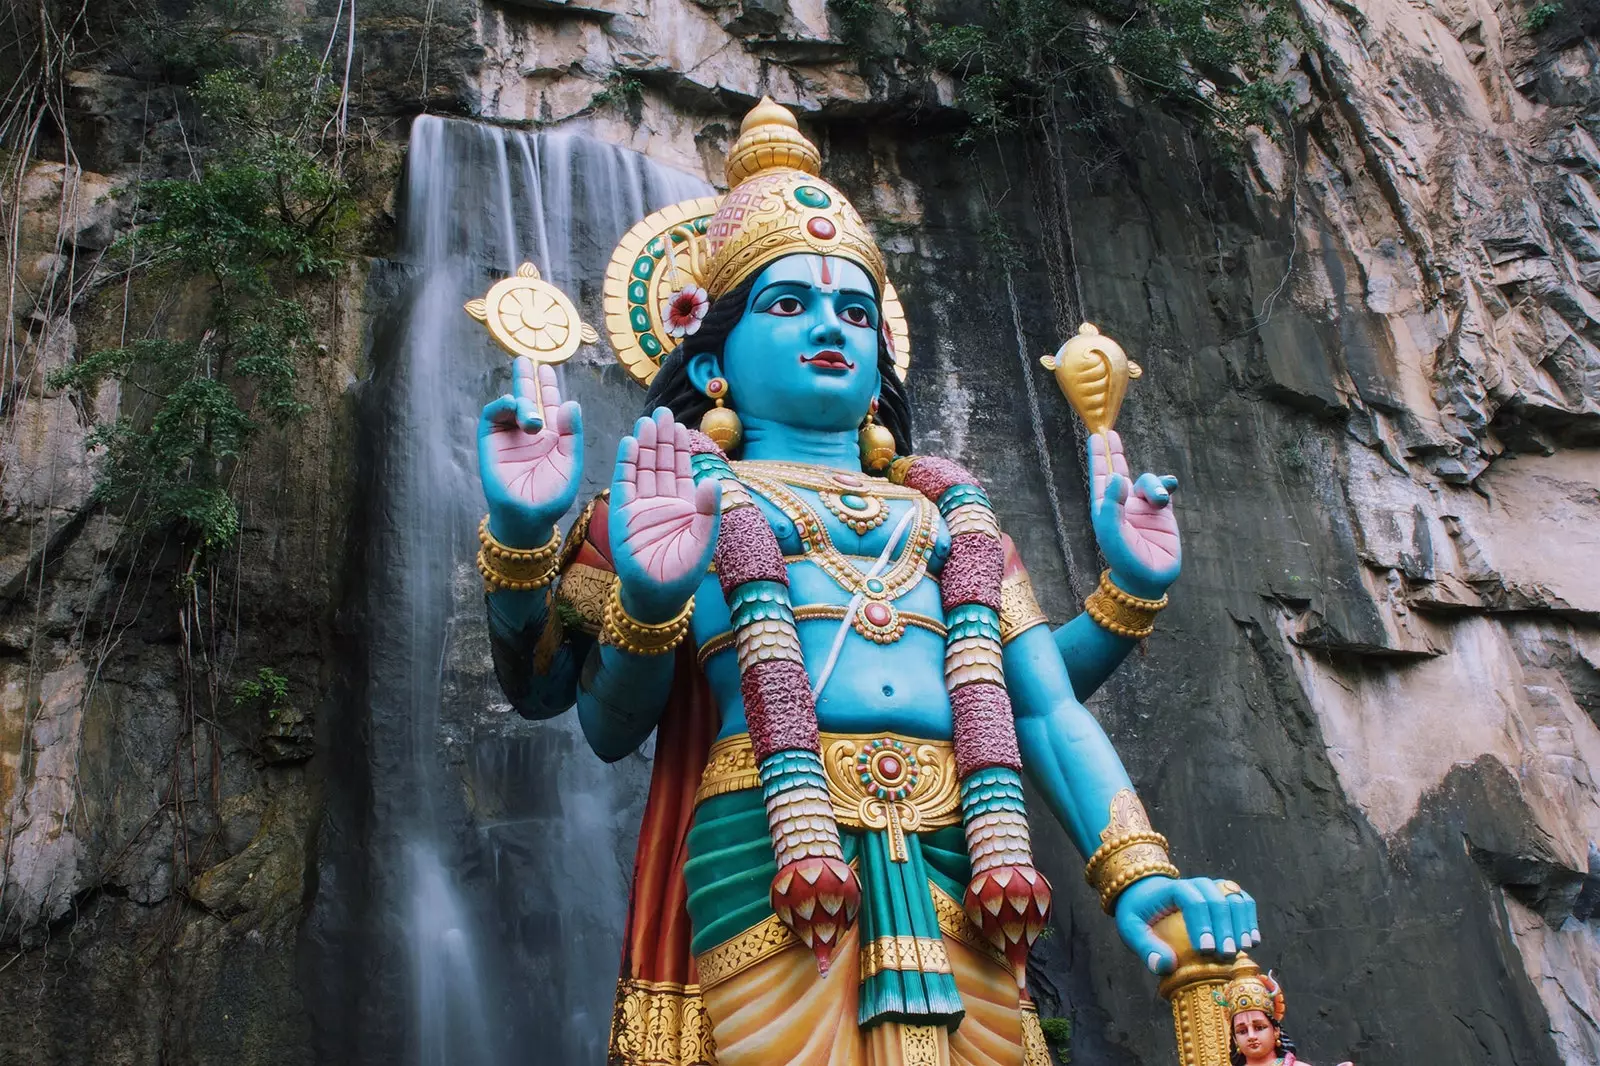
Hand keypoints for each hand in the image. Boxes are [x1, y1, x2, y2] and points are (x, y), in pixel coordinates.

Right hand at [478, 357, 582, 544]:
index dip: (548, 386)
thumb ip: (572, 434)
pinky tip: (513, 406)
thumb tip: (571, 402)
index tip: (546, 368)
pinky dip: (502, 406)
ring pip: (512, 405)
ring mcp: (510, 436)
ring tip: (531, 416)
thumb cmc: (552, 496)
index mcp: (553, 436)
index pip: (550, 404)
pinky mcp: (491, 442)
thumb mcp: (570, 463)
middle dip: (526, 378)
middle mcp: (530, 432)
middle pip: (528, 397)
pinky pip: (492, 416)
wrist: (528, 517)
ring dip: (521, 401)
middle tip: (526, 359)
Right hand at [609, 407, 720, 620]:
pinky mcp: (623, 513)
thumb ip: (708, 512)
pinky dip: (626, 462)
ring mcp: (641, 506)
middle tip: (663, 412)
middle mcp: (661, 501)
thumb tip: (712, 480)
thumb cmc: (683, 573)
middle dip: (662, 437)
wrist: (656, 596)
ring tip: (647, 421)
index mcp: (684, 505)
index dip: (680, 447)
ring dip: (644, 444)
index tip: (681, 424)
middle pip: (660, 462)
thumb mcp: (703, 541)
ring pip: (643, 467)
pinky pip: (624, 483)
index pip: (680, 469)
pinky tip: (630, 443)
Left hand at [1088, 429, 1179, 598]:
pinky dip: (1166, 485)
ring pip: (1146, 481)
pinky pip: (1164, 490)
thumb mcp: (1112, 532)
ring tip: (1158, 501)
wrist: (1147, 579)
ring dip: (1152, 485)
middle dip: (1115, 453)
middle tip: (1109, 434)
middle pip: (1118, 471)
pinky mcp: (1162, 514)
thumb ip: (1113, 503)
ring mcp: (1143, 508)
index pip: (1101, 476)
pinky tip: (1169, 486)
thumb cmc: (1124, 557)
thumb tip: (1117, 476)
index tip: (1097, 437)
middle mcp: (1123, 504)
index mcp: (1106, 507)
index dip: (1099, 456)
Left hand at [1114, 875, 1259, 974]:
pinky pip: (1242, 900)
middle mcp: (1196, 884)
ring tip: (1244, 948)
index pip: (1192, 901)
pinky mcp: (1223, 895)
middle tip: (1227, 954)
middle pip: (1216, 899)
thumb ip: (1145, 947)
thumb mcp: (1131, 929)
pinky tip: (1252, 940)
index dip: (1202, 924)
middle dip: (1224, 927)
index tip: (1206, 949)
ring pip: (1234, 897)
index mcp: (1172, 889)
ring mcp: (1212, 887)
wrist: (1147, 893)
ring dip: (1242, 922)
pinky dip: (1250, 918)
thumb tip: (1164, 966)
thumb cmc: (1139, 913)